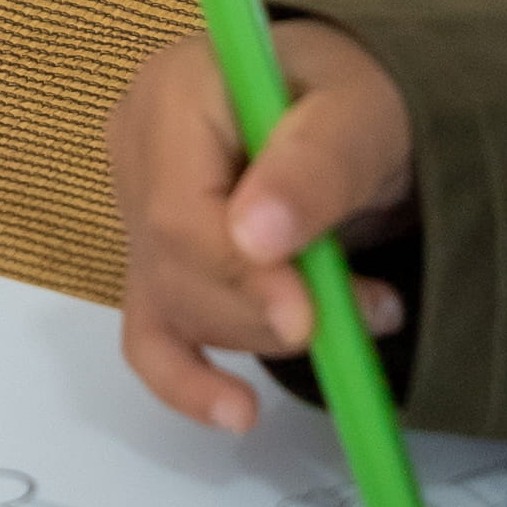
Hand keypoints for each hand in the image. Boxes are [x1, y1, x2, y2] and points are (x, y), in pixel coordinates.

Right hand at [106, 19, 413, 434]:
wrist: (355, 112)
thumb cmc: (357, 96)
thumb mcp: (362, 111)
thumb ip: (316, 164)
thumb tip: (256, 238)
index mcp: (172, 94)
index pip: (176, 213)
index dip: (238, 277)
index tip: (308, 317)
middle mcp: (137, 151)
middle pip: (174, 268)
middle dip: (268, 308)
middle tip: (370, 307)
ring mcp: (137, 211)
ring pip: (176, 307)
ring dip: (269, 333)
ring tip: (368, 308)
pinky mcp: (155, 264)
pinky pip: (150, 337)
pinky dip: (189, 382)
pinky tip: (238, 412)